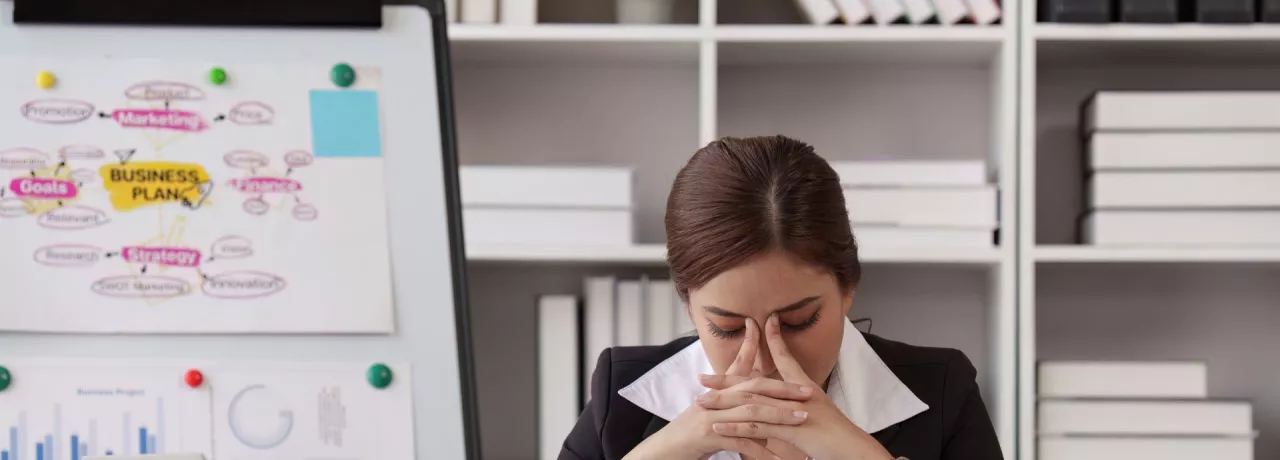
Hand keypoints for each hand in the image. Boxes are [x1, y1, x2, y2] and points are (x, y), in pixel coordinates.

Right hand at [624, 318, 812, 459]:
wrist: (663, 451)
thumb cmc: (690, 437)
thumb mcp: (713, 418)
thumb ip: (737, 413)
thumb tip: (764, 419)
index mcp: (717, 392)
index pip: (741, 368)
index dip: (759, 352)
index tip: (784, 346)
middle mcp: (714, 399)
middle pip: (753, 388)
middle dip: (783, 389)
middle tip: (808, 392)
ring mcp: (711, 416)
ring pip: (751, 411)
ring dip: (779, 415)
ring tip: (801, 418)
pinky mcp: (707, 435)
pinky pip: (740, 441)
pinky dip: (761, 449)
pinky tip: (778, 457)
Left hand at [699, 314, 893, 459]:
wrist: (854, 449)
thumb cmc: (837, 437)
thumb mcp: (816, 415)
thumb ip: (798, 405)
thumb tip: (787, 403)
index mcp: (804, 388)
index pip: (785, 358)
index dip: (772, 340)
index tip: (758, 324)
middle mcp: (797, 394)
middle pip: (756, 381)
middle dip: (726, 379)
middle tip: (701, 377)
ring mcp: (793, 410)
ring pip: (751, 402)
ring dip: (723, 402)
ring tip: (701, 401)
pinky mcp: (791, 429)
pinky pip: (759, 426)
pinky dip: (736, 426)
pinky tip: (718, 426)